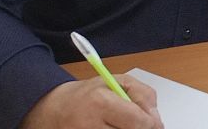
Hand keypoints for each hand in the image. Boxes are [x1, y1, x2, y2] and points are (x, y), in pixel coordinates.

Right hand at [22, 75, 161, 128]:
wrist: (52, 111)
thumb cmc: (86, 95)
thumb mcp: (115, 81)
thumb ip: (141, 93)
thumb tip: (155, 115)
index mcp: (101, 102)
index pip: (138, 121)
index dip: (152, 124)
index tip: (155, 123)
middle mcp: (91, 125)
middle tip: (142, 126)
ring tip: (122, 125)